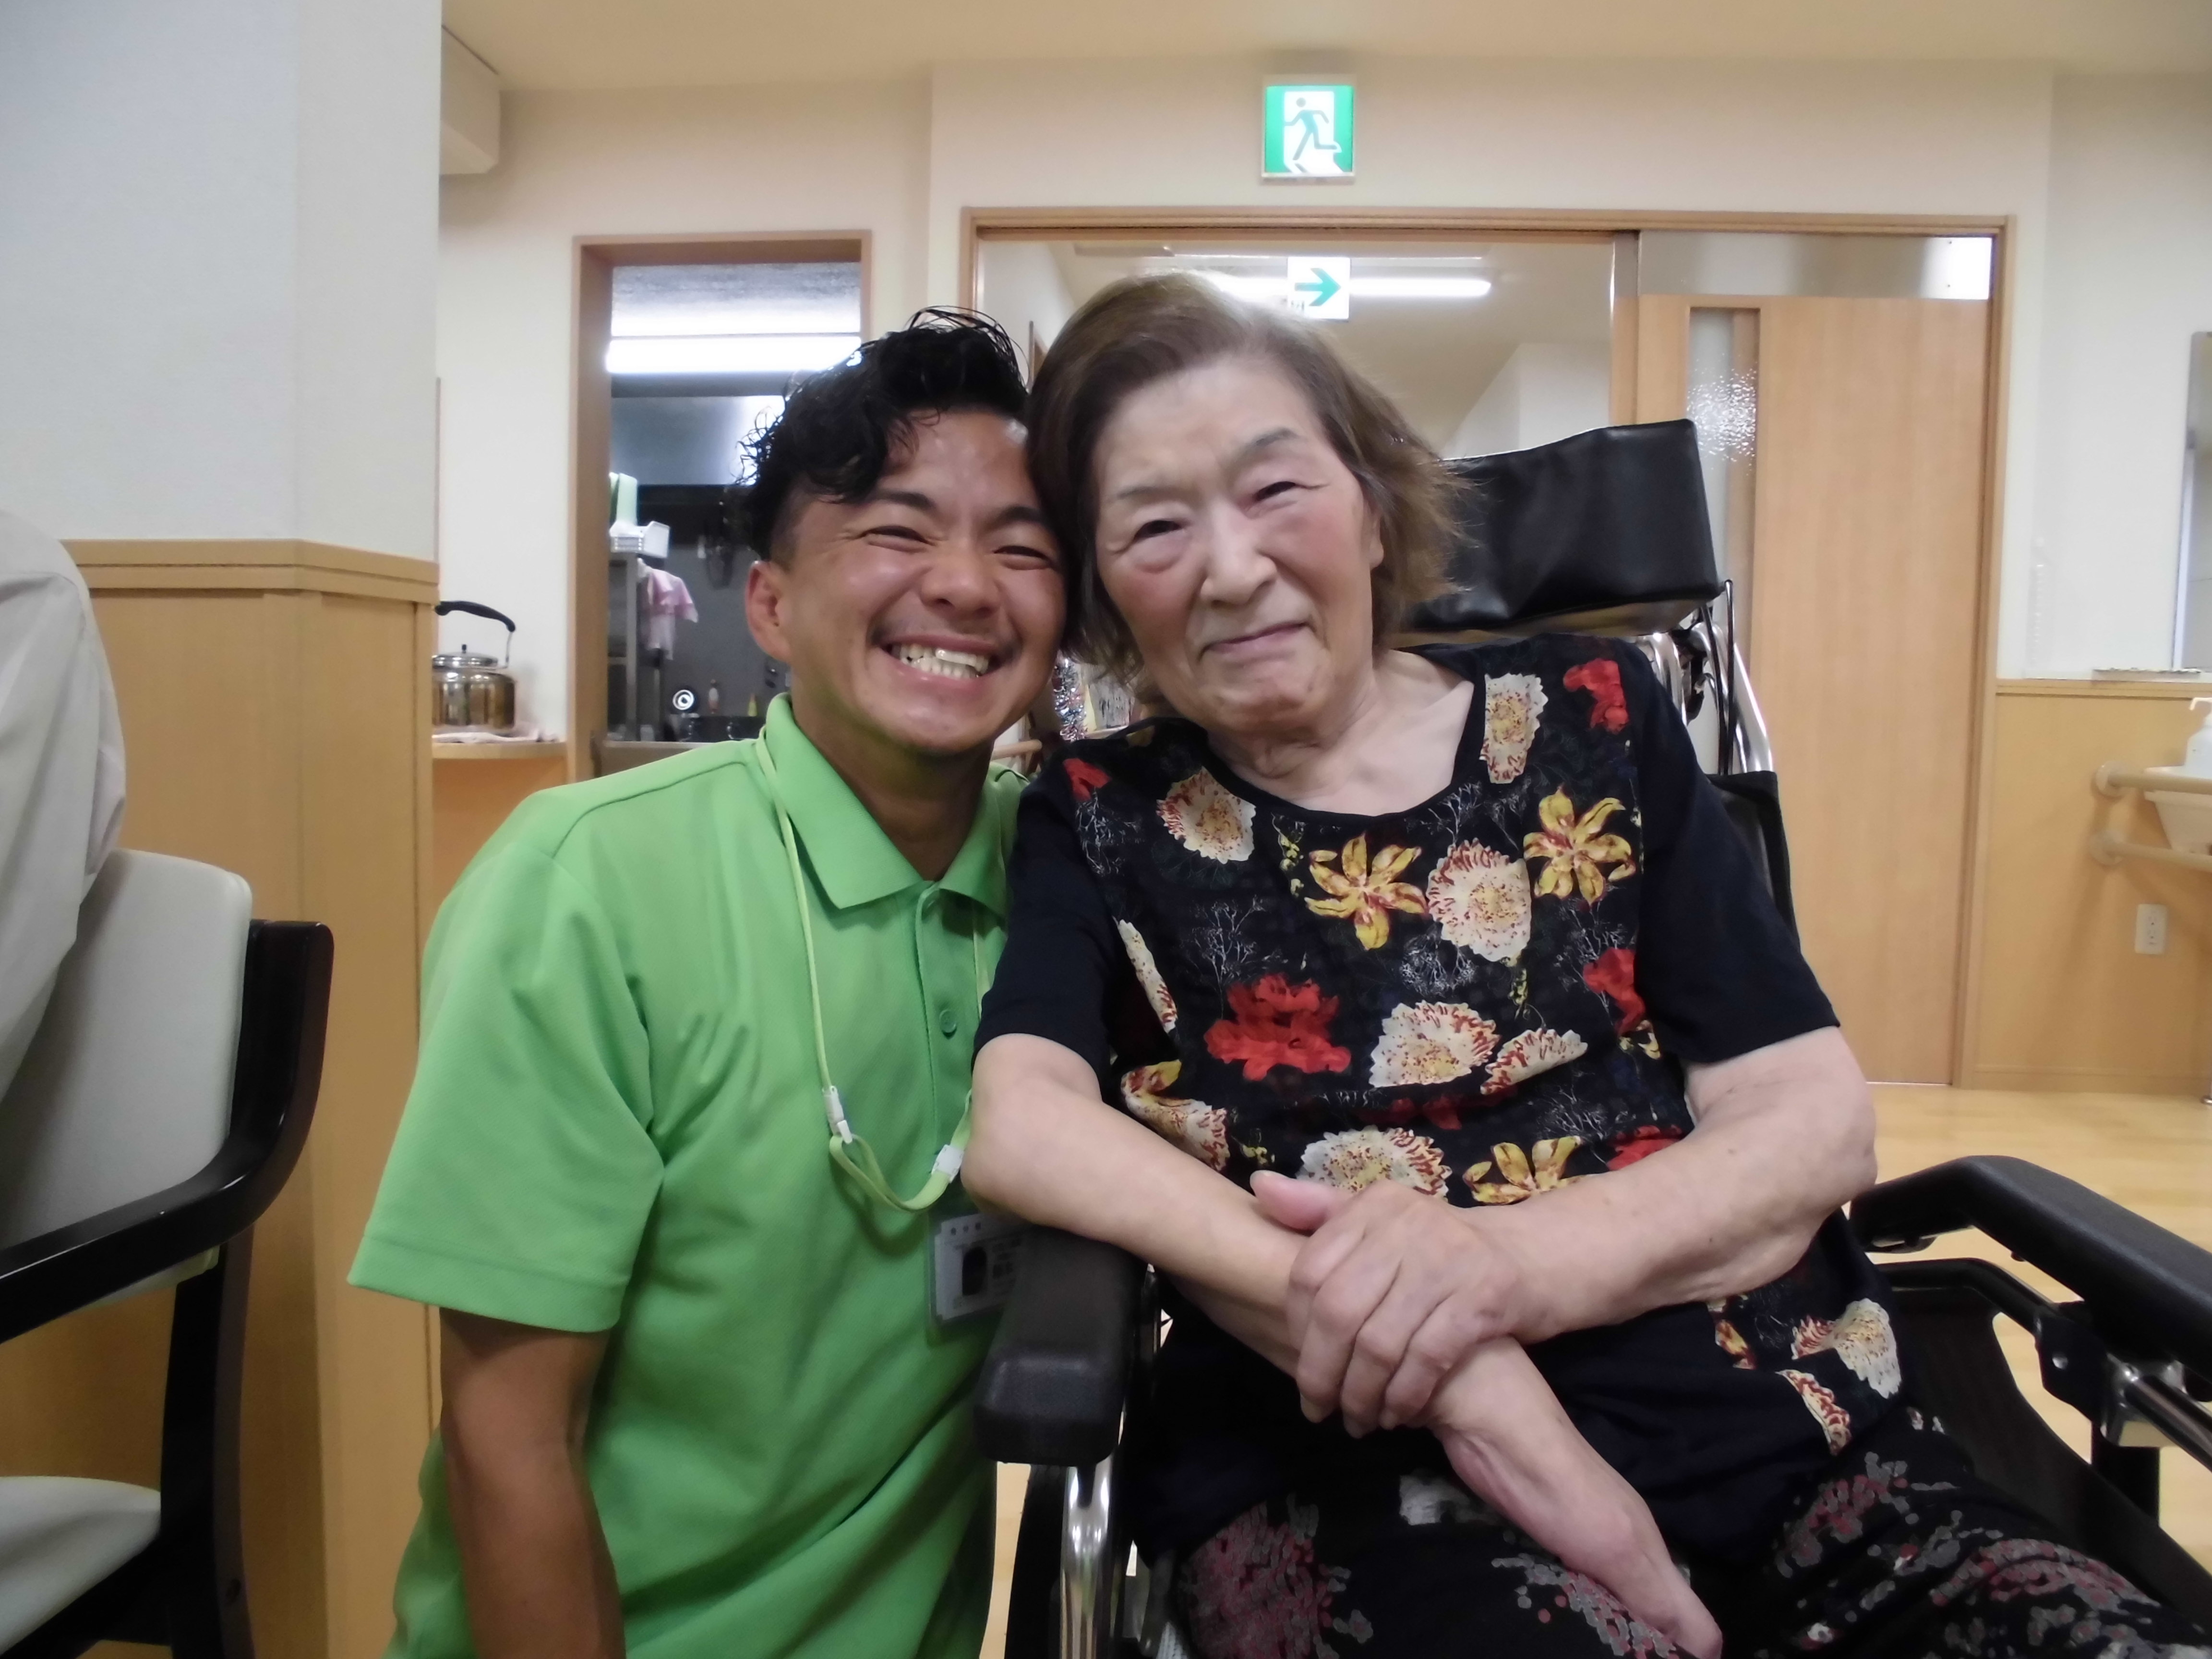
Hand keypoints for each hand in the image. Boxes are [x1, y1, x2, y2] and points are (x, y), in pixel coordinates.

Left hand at [1253, 1172, 1533, 1435]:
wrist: (1534, 1257)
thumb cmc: (1443, 1250)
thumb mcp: (1384, 1223)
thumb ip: (1320, 1211)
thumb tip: (1257, 1189)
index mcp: (1375, 1205)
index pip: (1310, 1271)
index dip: (1298, 1328)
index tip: (1300, 1366)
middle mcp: (1408, 1223)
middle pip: (1339, 1311)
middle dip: (1321, 1371)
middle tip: (1318, 1409)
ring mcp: (1448, 1258)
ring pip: (1381, 1342)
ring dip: (1363, 1393)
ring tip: (1357, 1420)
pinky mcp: (1483, 1296)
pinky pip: (1426, 1357)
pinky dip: (1406, 1394)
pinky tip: (1397, 1415)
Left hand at [1426, 1351, 1722, 1658]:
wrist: (1490, 1428)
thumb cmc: (1562, 1489)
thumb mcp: (1621, 1548)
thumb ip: (1663, 1600)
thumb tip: (1714, 1657)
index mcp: (1647, 1553)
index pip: (1679, 1621)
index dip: (1675, 1652)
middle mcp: (1617, 1551)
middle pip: (1638, 1618)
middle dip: (1633, 1645)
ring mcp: (1576, 1546)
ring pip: (1597, 1607)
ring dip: (1592, 1635)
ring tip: (1581, 1658)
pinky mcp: (1536, 1542)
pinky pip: (1558, 1594)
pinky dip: (1560, 1617)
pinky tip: (1551, 1638)